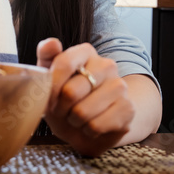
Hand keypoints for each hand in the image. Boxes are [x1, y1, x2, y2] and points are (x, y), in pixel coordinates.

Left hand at [37, 38, 135, 156]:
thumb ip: (46, 57)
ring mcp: (120, 86)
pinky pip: (95, 126)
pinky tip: (91, 126)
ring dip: (74, 121)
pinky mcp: (127, 108)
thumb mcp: (49, 78)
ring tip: (77, 118)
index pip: (64, 63)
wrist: (90, 123)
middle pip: (71, 92)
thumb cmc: (66, 99)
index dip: (51, 87)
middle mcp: (106, 65)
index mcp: (86, 52)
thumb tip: (51, 42)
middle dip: (60, 108)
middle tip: (63, 110)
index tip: (47, 98)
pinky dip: (87, 131)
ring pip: (82, 112)